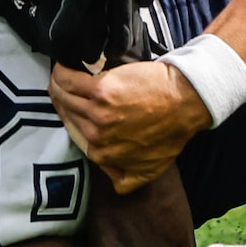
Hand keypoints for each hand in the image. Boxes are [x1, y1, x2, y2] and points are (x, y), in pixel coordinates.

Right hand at [52, 59, 207, 194]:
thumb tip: (111, 179)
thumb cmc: (172, 130)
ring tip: (60, 76)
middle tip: (63, 87)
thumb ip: (125, 179)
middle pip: (67, 113)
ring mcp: (96, 112)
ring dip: (58, 85)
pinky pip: (71, 80)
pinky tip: (62, 67)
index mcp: (101, 154)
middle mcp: (95, 135)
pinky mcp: (101, 89)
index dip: (71, 117)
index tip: (70, 105)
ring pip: (65, 96)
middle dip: (62, 100)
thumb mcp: (149, 168)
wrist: (187, 101)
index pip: (74, 133)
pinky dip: (63, 73)